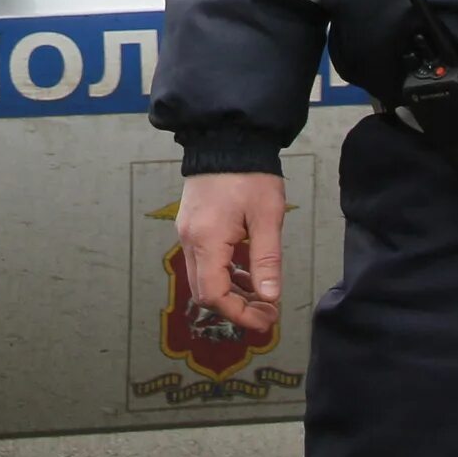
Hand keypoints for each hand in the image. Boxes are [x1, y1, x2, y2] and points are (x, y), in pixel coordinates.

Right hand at [173, 171, 286, 338]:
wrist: (226, 137)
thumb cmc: (249, 174)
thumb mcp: (266, 217)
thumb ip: (267, 260)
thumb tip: (270, 297)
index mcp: (207, 240)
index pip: (214, 296)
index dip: (240, 315)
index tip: (267, 319)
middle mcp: (190, 240)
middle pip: (205, 292)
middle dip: (236, 308)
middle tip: (267, 312)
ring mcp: (188, 232)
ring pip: (203, 278)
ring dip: (230, 293)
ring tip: (261, 295)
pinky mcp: (192, 225)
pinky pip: (203, 261)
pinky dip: (224, 275)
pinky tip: (246, 272)